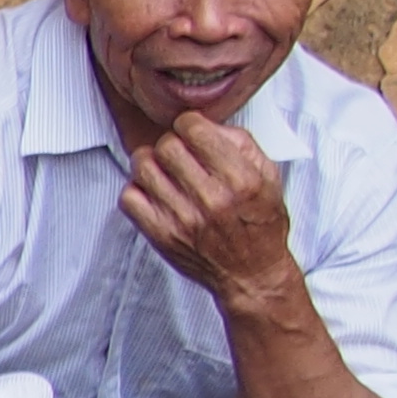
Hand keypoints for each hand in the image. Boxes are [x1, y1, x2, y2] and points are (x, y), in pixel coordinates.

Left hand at [118, 114, 304, 316]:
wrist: (251, 273)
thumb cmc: (260, 223)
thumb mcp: (268, 176)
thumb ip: (241, 144)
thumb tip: (206, 124)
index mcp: (241, 179)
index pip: (194, 130)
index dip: (189, 124)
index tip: (192, 131)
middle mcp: (211, 198)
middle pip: (166, 146)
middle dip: (171, 143)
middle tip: (179, 153)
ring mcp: (182, 218)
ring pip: (143, 167)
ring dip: (151, 163)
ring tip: (164, 170)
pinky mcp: (161, 235)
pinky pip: (128, 197)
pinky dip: (136, 189)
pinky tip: (154, 192)